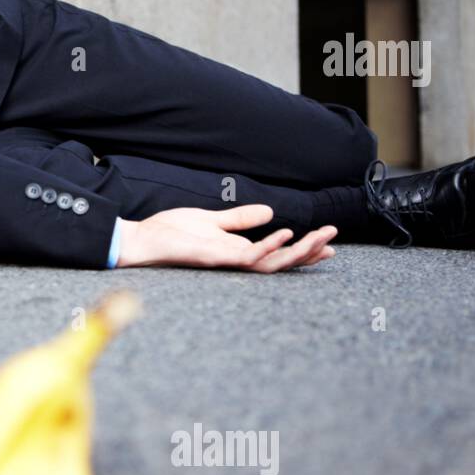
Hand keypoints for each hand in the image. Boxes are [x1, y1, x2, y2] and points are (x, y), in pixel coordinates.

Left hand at [114, 205, 336, 272]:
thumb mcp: (212, 220)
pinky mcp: (212, 257)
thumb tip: (270, 211)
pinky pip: (246, 256)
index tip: (328, 241)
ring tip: (320, 238)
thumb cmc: (171, 233)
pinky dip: (267, 246)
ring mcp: (225, 260)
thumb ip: (239, 219)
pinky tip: (285, 232)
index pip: (277, 253)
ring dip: (298, 251)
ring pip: (270, 263)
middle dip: (309, 252)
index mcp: (237, 250)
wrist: (140, 240)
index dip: (303, 249)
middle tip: (334, 241)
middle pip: (281, 261)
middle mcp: (235, 259)